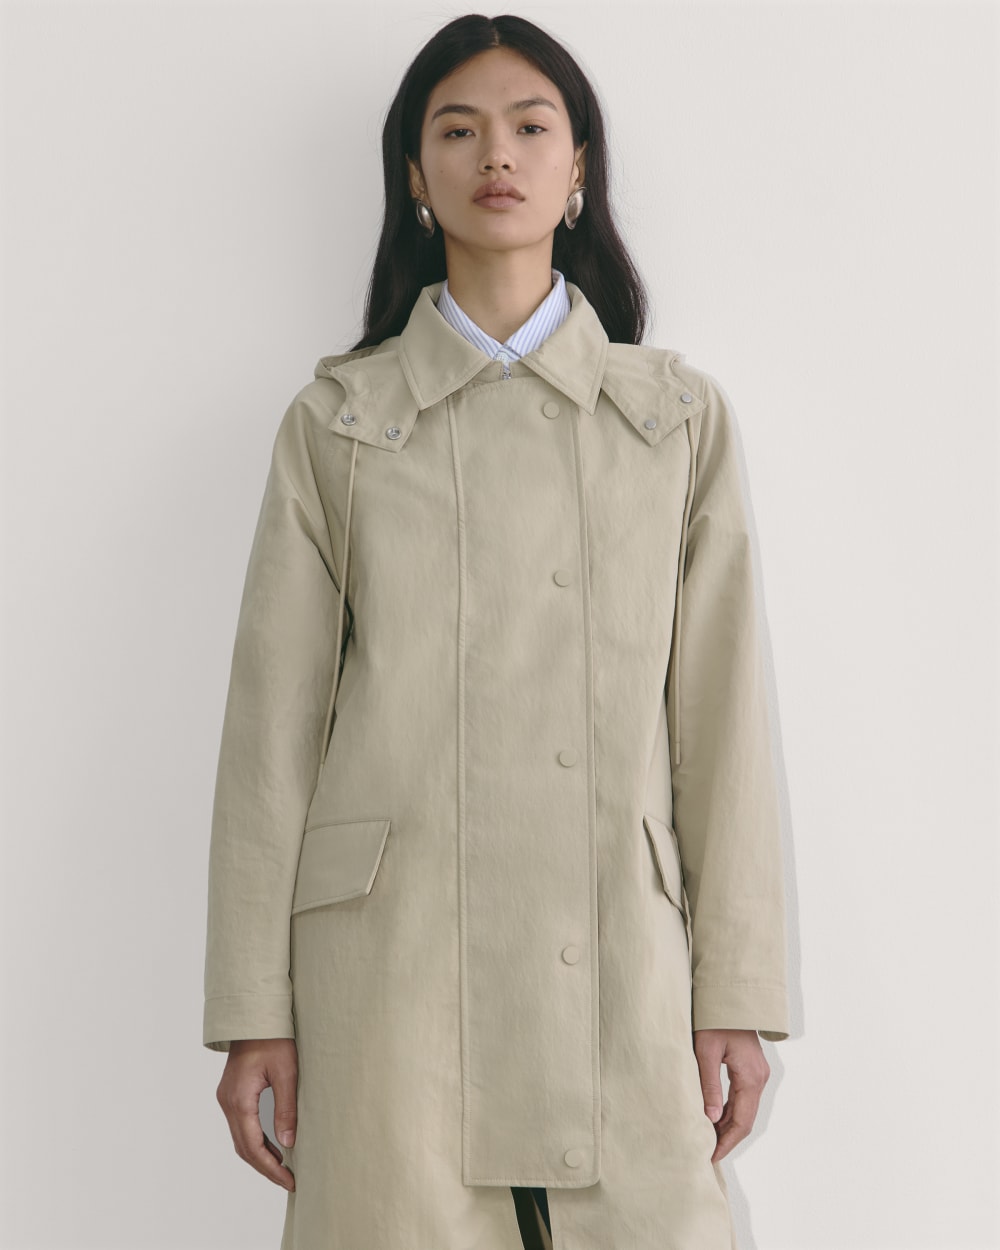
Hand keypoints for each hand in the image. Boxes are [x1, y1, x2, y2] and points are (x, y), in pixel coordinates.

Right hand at [216, 1038, 298, 1189]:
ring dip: (260, 1156)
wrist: (255, 1017)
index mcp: (239, 1100)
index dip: (271, 1168)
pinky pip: (242, 1126)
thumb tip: (288, 1144)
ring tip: (283, 1169)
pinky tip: (273, 1146)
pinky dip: (256, 1140)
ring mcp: (227, 1099)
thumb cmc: (273, 1039)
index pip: (253, 1146)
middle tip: (289, 1180)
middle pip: (244, 1147)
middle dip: (266, 1167)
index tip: (289, 1180)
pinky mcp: (232, 1095)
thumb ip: (286, 1109)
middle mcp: (228, 1103)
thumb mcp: (286, 1073)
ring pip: (241, 1139)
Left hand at [692, 1028, 770, 1162]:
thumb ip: (709, 1085)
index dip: (726, 1142)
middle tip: (706, 1153)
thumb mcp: (706, 1051)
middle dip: (727, 1138)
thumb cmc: (715, 1020)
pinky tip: (713, 1118)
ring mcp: (757, 1074)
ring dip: (727, 1125)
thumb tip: (710, 1119)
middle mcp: (759, 1078)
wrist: (730, 998)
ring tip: (707, 1140)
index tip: (711, 1156)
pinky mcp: (751, 1069)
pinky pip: (742, 1097)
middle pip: (745, 1119)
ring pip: (744, 1110)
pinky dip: (729, 1111)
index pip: (741, 1121)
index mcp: (751, 1077)